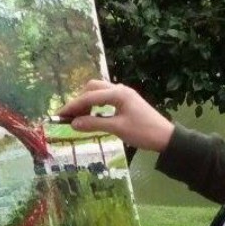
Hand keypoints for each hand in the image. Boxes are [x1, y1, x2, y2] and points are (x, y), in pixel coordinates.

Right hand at [56, 80, 173, 153]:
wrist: (165, 137)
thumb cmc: (143, 132)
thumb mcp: (117, 129)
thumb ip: (94, 124)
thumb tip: (73, 124)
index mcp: (118, 93)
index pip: (89, 97)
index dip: (72, 106)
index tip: (59, 115)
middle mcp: (120, 89)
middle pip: (92, 88)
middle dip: (79, 100)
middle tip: (70, 117)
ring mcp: (124, 94)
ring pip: (99, 92)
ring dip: (87, 102)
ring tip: (79, 118)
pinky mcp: (126, 101)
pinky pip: (106, 98)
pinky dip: (96, 104)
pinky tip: (93, 116)